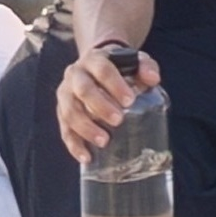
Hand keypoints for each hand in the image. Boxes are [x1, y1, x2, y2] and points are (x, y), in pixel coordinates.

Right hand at [56, 45, 161, 163]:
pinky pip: (64, 129)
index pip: (102, 69)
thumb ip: (146, 67)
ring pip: (69, 111)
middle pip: (83, 90)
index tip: (129, 100)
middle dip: (99, 106)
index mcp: (94, 59)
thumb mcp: (135, 61)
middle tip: (118, 120)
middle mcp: (75, 74)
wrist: (97, 66)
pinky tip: (86, 157)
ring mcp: (66, 93)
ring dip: (85, 128)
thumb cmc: (120, 67)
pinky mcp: (62, 111)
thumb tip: (153, 79)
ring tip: (104, 141)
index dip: (114, 84)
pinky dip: (73, 144)